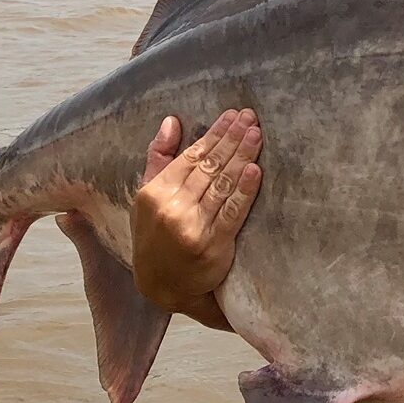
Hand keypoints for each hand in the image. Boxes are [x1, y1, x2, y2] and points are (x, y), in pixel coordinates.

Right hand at [131, 108, 262, 327]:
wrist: (162, 286)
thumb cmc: (156, 236)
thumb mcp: (146, 198)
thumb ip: (159, 159)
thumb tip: (172, 121)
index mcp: (155, 192)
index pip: (191, 156)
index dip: (214, 134)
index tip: (233, 115)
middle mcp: (172, 207)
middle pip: (210, 167)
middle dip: (232, 139)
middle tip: (252, 118)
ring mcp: (192, 227)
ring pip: (222, 185)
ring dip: (242, 156)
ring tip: (257, 134)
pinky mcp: (212, 245)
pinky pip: (232, 212)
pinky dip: (245, 191)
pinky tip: (255, 171)